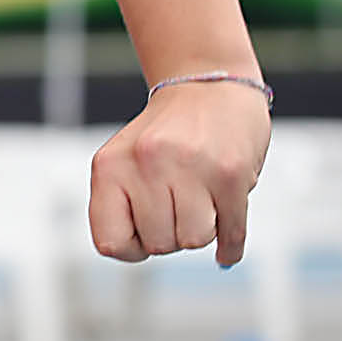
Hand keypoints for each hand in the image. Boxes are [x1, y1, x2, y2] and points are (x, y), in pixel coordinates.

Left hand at [87, 79, 270, 265]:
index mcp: (109, 165)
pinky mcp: (230, 174)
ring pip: (195, 241)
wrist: (207, 87)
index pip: (110, 242)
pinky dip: (230, 246)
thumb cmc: (162, 136)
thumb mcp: (123, 161)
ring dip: (201, 230)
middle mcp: (146, 164)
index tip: (143, 232)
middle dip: (171, 234)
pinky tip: (225, 249)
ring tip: (199, 202)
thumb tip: (128, 253)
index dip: (131, 247)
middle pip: (159, 244)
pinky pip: (232, 234)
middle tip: (177, 207)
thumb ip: (119, 205)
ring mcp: (190, 168)